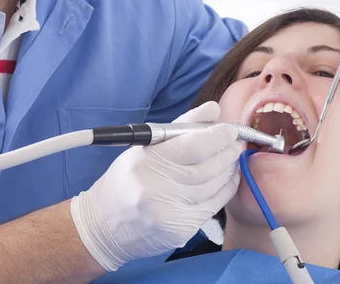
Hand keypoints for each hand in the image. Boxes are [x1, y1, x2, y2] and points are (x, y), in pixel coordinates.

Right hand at [70, 102, 241, 271]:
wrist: (103, 226)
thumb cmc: (125, 181)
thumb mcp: (143, 148)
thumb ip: (180, 127)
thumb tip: (213, 109)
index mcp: (144, 162)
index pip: (193, 145)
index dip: (218, 136)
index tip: (230, 129)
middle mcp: (155, 188)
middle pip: (206, 167)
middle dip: (227, 152)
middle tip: (236, 143)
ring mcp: (168, 213)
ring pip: (213, 186)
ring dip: (229, 170)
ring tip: (232, 158)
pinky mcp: (180, 231)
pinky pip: (212, 206)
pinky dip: (225, 190)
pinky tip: (227, 179)